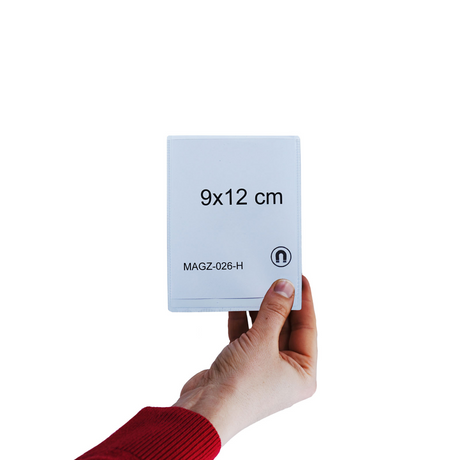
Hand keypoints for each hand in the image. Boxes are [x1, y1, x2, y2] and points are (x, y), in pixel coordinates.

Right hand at [173, 276, 316, 444]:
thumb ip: (274, 311)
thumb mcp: (262, 341)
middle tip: (276, 276)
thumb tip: (285, 287)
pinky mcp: (241, 365)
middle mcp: (285, 372)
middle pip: (286, 328)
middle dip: (280, 303)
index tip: (298, 278)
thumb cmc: (241, 386)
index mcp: (303, 373)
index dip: (304, 301)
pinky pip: (246, 336)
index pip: (308, 328)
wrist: (205, 410)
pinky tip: (237, 303)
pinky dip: (242, 320)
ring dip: (259, 310)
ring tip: (257, 284)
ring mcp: (262, 368)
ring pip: (265, 331)